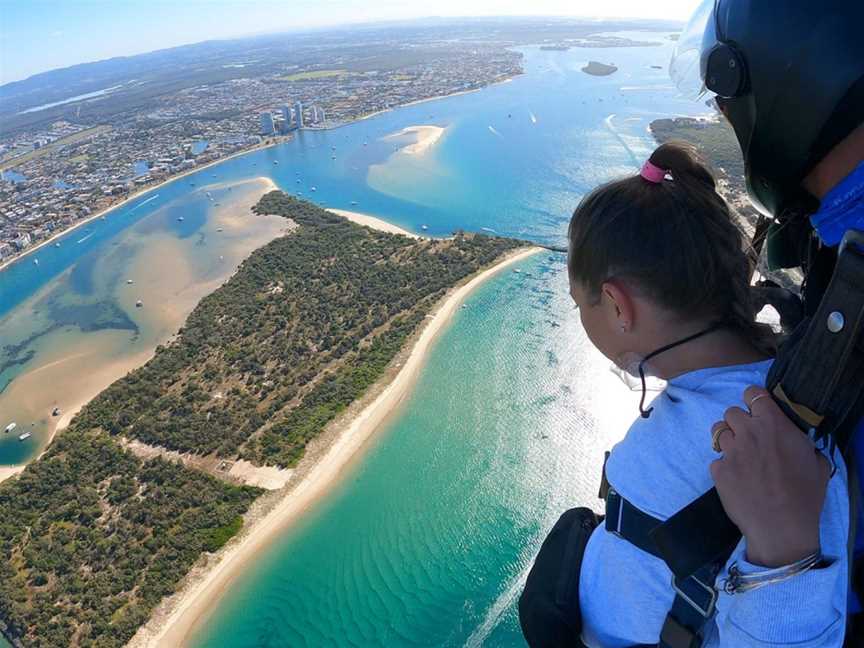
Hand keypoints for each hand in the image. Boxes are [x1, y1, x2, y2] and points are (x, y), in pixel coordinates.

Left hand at [709, 386, 829, 566]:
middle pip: (731, 411)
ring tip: (741, 455)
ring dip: (728, 439)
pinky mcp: (718, 470)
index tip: (758, 410)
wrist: (780, 526)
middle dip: (739, 422)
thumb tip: (796, 440)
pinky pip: (716, 459)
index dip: (754, 400)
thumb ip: (802, 443)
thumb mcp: (817, 463)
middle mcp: (748, 433)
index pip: (753, 394)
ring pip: (719, 431)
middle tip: (750, 438)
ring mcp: (730, 451)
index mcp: (773, 424)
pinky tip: (738, 479)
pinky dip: (724, 466)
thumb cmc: (804, 495)